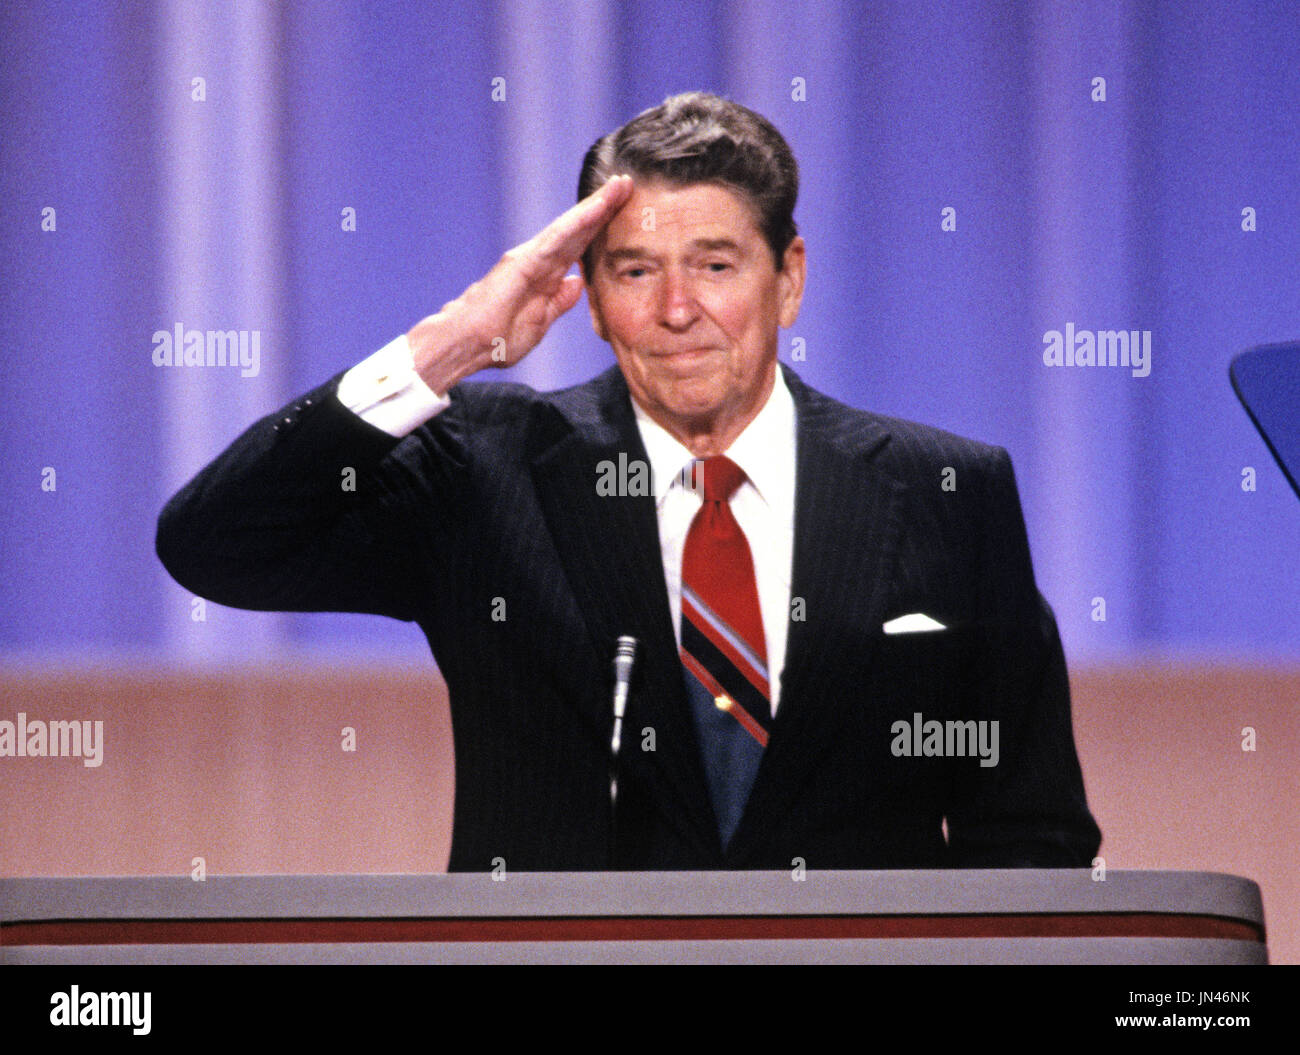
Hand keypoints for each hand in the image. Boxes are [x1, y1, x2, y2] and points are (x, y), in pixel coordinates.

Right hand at [407, 175, 633, 392]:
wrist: (468, 346)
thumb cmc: (497, 339)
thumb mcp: (542, 321)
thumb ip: (560, 301)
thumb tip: (578, 282)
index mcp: (546, 276)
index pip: (580, 247)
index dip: (602, 229)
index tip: (625, 212)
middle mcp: (539, 260)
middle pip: (578, 230)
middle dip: (604, 207)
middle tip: (627, 184)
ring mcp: (530, 258)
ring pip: (570, 227)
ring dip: (595, 206)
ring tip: (619, 185)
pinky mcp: (522, 261)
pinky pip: (555, 239)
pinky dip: (577, 222)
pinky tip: (597, 208)